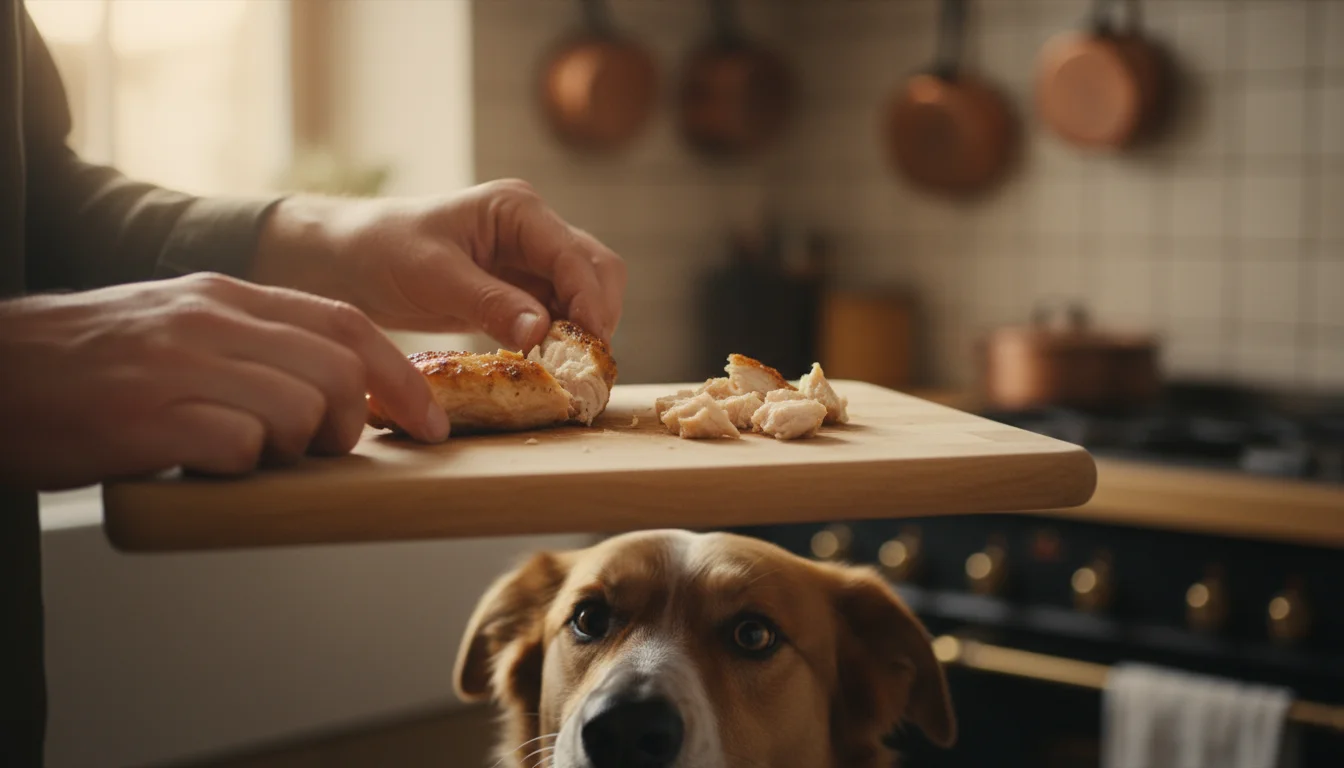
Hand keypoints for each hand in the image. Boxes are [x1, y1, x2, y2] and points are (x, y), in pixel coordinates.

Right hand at [0, 273, 448, 490]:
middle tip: (316, 448)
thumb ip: (250, 341)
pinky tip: (199, 463)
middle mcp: (210, 320)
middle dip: (350, 422)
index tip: (433, 422)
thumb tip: (331, 384)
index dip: (402, 375)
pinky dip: (237, 466)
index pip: (346, 324)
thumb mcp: (175, 324)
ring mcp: (178, 364)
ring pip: (300, 407)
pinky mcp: (146, 416)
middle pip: (338, 369)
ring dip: (293, 447)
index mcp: (224, 295)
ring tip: (245, 453)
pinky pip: (238, 446)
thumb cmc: (86, 362)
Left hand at [250, 179, 626, 350]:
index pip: (575, 255)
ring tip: (567, 368)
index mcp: (517, 209)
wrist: (348, 261)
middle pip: (597, 270)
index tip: (588, 346)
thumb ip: (490, 302)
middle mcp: (534, 229)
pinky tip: (549, 363)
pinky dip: (564, 338)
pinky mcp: (521, 289)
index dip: (589, 301)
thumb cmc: (383, 253)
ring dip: (585, 329)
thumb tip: (543, 332)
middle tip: (584, 364)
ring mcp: (531, 259)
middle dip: (598, 315)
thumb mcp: (434, 277)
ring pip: (586, 293)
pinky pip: (561, 313)